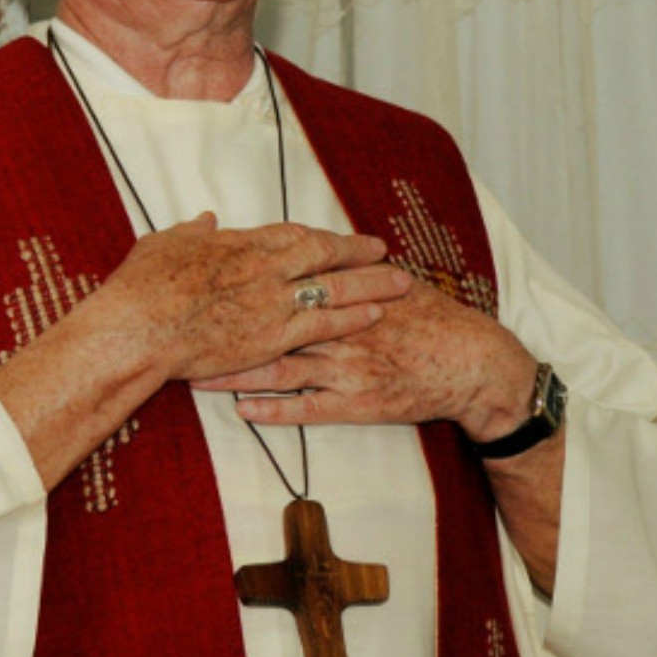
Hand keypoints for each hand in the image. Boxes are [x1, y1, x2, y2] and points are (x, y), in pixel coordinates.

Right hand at [79, 213, 414, 382]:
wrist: (140, 326)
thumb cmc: (144, 288)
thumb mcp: (165, 245)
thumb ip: (192, 232)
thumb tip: (206, 219)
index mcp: (239, 244)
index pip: (291, 234)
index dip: (318, 236)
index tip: (336, 237)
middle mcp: (264, 267)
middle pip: (323, 253)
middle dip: (356, 251)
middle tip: (382, 250)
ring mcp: (272, 301)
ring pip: (334, 287)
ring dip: (370, 283)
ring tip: (400, 282)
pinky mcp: (274, 335)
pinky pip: (324, 323)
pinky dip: (352, 317)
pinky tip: (375, 315)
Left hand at [193, 277, 537, 440]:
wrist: (472, 363)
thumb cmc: (433, 320)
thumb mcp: (395, 283)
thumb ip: (356, 269)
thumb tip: (321, 246)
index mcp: (347, 296)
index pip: (286, 285)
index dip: (242, 286)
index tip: (205, 286)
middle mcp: (342, 329)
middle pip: (271, 328)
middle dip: (226, 331)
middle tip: (184, 332)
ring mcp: (348, 368)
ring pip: (282, 369)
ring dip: (238, 372)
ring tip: (197, 375)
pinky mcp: (359, 404)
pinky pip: (309, 410)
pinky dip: (275, 409)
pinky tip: (245, 410)